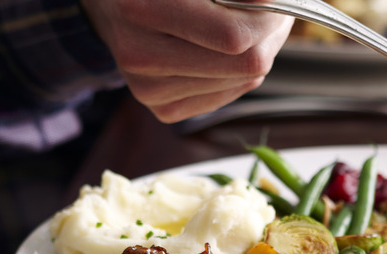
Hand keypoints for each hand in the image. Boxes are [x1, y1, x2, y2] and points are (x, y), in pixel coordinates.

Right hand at [80, 0, 293, 122]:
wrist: (111, 6)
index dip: (268, 18)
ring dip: (258, 52)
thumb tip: (274, 3)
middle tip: (272, 12)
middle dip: (270, 35)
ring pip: (243, 81)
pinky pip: (228, 96)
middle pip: (245, 64)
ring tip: (243, 24)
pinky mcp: (163, 109)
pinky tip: (222, 51)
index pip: (234, 36)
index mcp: (142, 8)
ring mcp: (149, 89)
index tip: (275, 1)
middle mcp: (140, 55)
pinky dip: (238, 73)